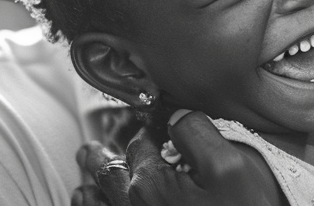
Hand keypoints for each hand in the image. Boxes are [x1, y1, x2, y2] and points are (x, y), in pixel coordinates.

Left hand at [72, 111, 282, 205]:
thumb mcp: (231, 168)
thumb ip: (199, 134)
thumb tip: (177, 116)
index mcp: (151, 185)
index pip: (139, 145)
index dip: (146, 132)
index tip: (153, 131)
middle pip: (109, 174)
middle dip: (100, 157)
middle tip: (88, 150)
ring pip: (97, 202)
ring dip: (89, 187)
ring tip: (83, 180)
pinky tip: (88, 202)